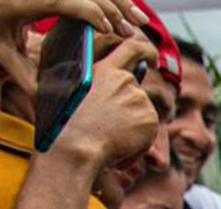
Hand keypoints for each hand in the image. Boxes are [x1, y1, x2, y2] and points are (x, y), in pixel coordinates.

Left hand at [0, 0, 144, 93]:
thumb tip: (44, 102)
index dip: (93, 14)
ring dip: (116, 0)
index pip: (69, 1)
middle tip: (135, 31)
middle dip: (115, 10)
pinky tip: (120, 7)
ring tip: (137, 19)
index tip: (111, 31)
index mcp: (27, 0)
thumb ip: (24, 76)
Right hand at [47, 34, 157, 169]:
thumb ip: (97, 87)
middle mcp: (124, 80)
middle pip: (136, 92)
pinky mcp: (150, 117)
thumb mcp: (77, 95)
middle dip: (130, 109)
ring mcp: (139, 98)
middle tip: (119, 126)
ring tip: (109, 141)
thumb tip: (119, 92)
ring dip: (130, 129)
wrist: (77, 147)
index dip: (147, 52)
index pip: (133, 48)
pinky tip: (120, 149)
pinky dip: (137, 143)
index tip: (152, 60)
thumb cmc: (67, 126)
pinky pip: (148, 132)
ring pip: (141, 114)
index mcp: (104, 69)